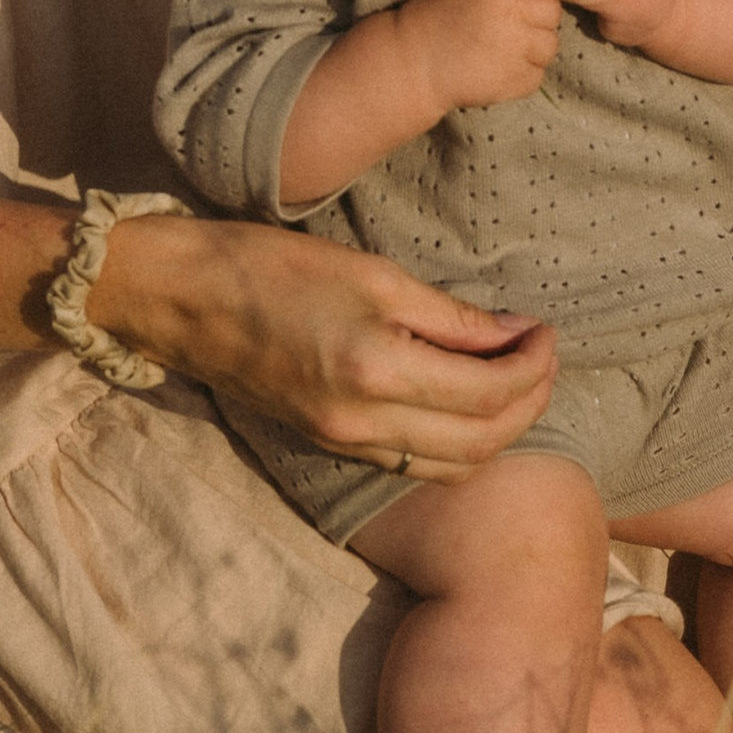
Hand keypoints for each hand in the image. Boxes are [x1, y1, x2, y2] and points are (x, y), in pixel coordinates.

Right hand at [97, 210, 559, 476]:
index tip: (546, 329)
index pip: (489, 392)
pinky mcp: (329, 444)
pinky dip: (456, 443)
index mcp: (377, 370)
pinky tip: (469, 403)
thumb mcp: (374, 273)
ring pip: (451, 465)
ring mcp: (344, 442)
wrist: (186, 300)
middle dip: (530, 403)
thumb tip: (512, 334)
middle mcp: (363, 423)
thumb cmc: (274, 267)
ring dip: (499, 430)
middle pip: (481, 442)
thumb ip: (447, 316)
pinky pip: (412, 463)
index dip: (534, 365)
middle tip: (545, 356)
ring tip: (518, 379)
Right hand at [403, 0, 570, 109]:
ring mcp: (517, 51)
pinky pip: (539, 72)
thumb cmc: (444, 12)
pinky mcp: (517, 82)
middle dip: (537, 14)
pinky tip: (497, 64)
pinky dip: (525, 70)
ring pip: (550, 44)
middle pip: (552, 11)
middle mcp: (512, 15)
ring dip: (533, 44)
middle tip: (507, 19)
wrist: (415, 62)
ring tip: (499, 44)